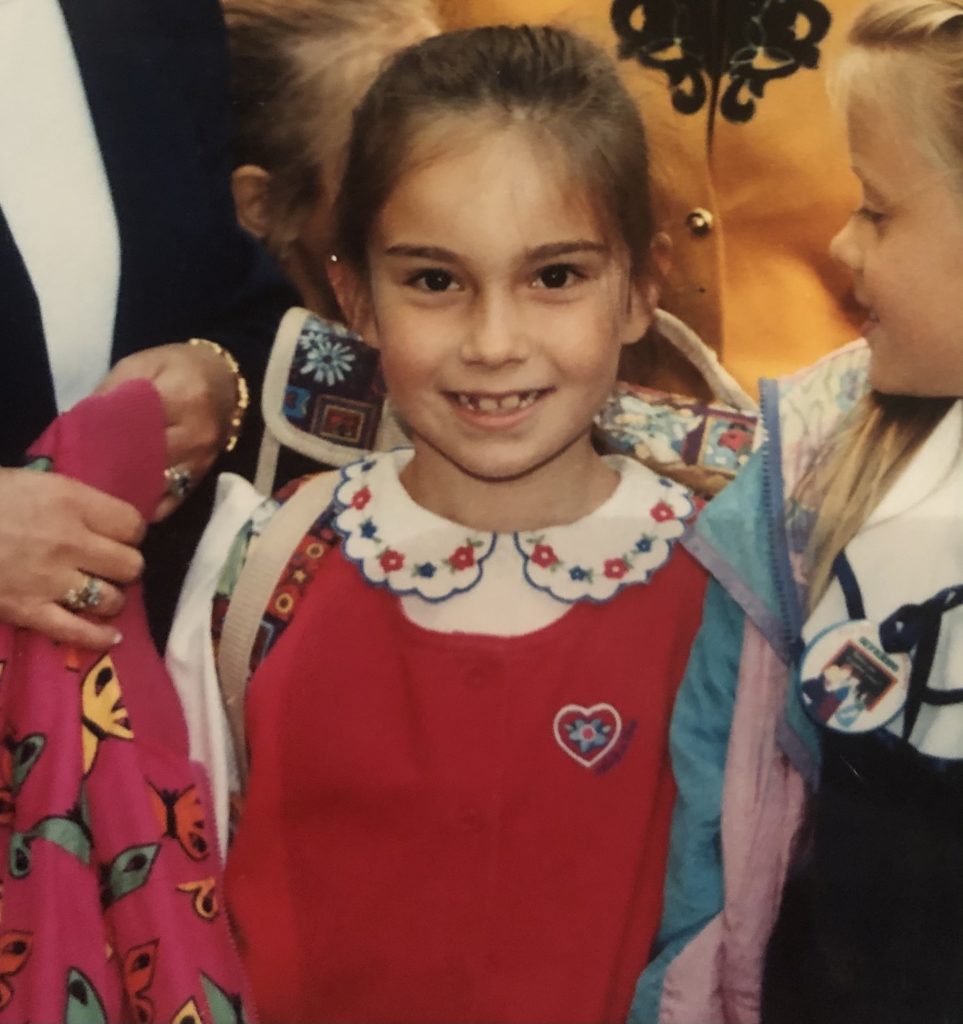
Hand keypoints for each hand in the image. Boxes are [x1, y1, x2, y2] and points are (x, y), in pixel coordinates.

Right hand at [0, 469, 145, 648]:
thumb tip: (109, 520)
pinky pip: (78, 631)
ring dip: (111, 597)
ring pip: (112, 598)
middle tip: (110, 565)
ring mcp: (50, 579)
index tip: (120, 535)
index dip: (131, 533)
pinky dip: (98, 636)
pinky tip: (109, 636)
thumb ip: (77, 502)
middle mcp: (69, 541)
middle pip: (130, 564)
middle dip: (124, 565)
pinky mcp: (29, 610)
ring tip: (101, 592)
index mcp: (71, 502)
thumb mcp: (37, 483)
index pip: (133, 525)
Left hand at [96, 342, 238, 519]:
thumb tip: (83, 423)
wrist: (225, 381)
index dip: (106, 434)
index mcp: (183, 396)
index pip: (137, 423)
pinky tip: (125, 500)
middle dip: (113, 464)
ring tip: (99, 487)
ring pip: (157, 484)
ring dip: (127, 488)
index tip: (78, 442)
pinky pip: (171, 502)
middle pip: (147, 458)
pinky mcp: (202, 478)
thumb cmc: (180, 367)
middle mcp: (197, 432)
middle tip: (82, 468)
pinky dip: (146, 505)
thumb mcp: (143, 363)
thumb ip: (114, 390)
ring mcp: (201, 460)